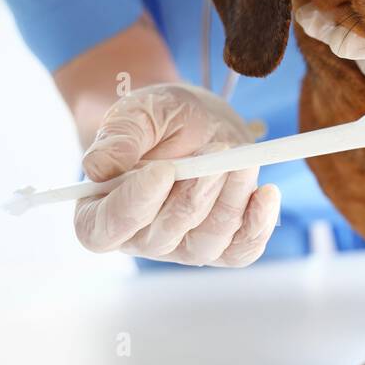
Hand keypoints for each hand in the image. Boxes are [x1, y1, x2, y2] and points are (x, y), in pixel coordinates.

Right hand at [73, 82, 280, 265]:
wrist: (196, 121)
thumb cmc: (158, 120)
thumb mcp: (136, 113)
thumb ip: (117, 136)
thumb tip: (97, 167)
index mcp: (100, 211)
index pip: (105, 230)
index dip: (132, 206)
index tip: (163, 170)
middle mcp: (139, 238)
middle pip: (164, 236)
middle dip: (195, 194)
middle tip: (217, 152)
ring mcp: (182, 247)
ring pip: (206, 242)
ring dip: (230, 201)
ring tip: (243, 159)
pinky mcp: (221, 246)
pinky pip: (240, 251)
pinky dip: (257, 226)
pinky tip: (267, 194)